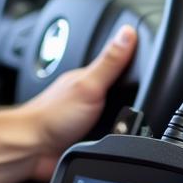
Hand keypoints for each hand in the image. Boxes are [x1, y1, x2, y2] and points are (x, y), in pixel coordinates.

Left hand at [20, 25, 137, 180]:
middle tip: (140, 95)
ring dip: (124, 119)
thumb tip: (128, 32)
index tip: (150, 55)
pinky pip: (108, 134)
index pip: (119, 63)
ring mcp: (86, 116)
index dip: (136, 60)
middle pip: (120, 90)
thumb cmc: (52, 117)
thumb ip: (110, 61)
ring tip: (130, 117)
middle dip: (132, 95)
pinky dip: (113, 136)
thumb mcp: (89, 85)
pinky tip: (115, 135)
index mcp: (89, 77)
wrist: (33, 150)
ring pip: (116, 114)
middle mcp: (87, 95)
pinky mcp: (86, 136)